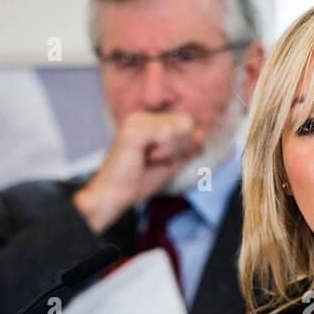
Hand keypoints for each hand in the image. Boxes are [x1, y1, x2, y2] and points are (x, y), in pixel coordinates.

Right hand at [73, 111, 205, 232]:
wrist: (112, 196)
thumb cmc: (136, 183)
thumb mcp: (169, 165)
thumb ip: (186, 150)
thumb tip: (201, 133)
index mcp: (147, 123)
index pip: (184, 123)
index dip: (184, 145)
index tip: (162, 159)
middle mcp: (141, 117)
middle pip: (186, 122)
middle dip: (180, 147)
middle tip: (157, 160)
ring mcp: (136, 121)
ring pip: (179, 127)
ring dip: (172, 150)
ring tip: (150, 159)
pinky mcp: (134, 129)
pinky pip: (168, 133)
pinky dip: (165, 151)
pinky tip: (147, 157)